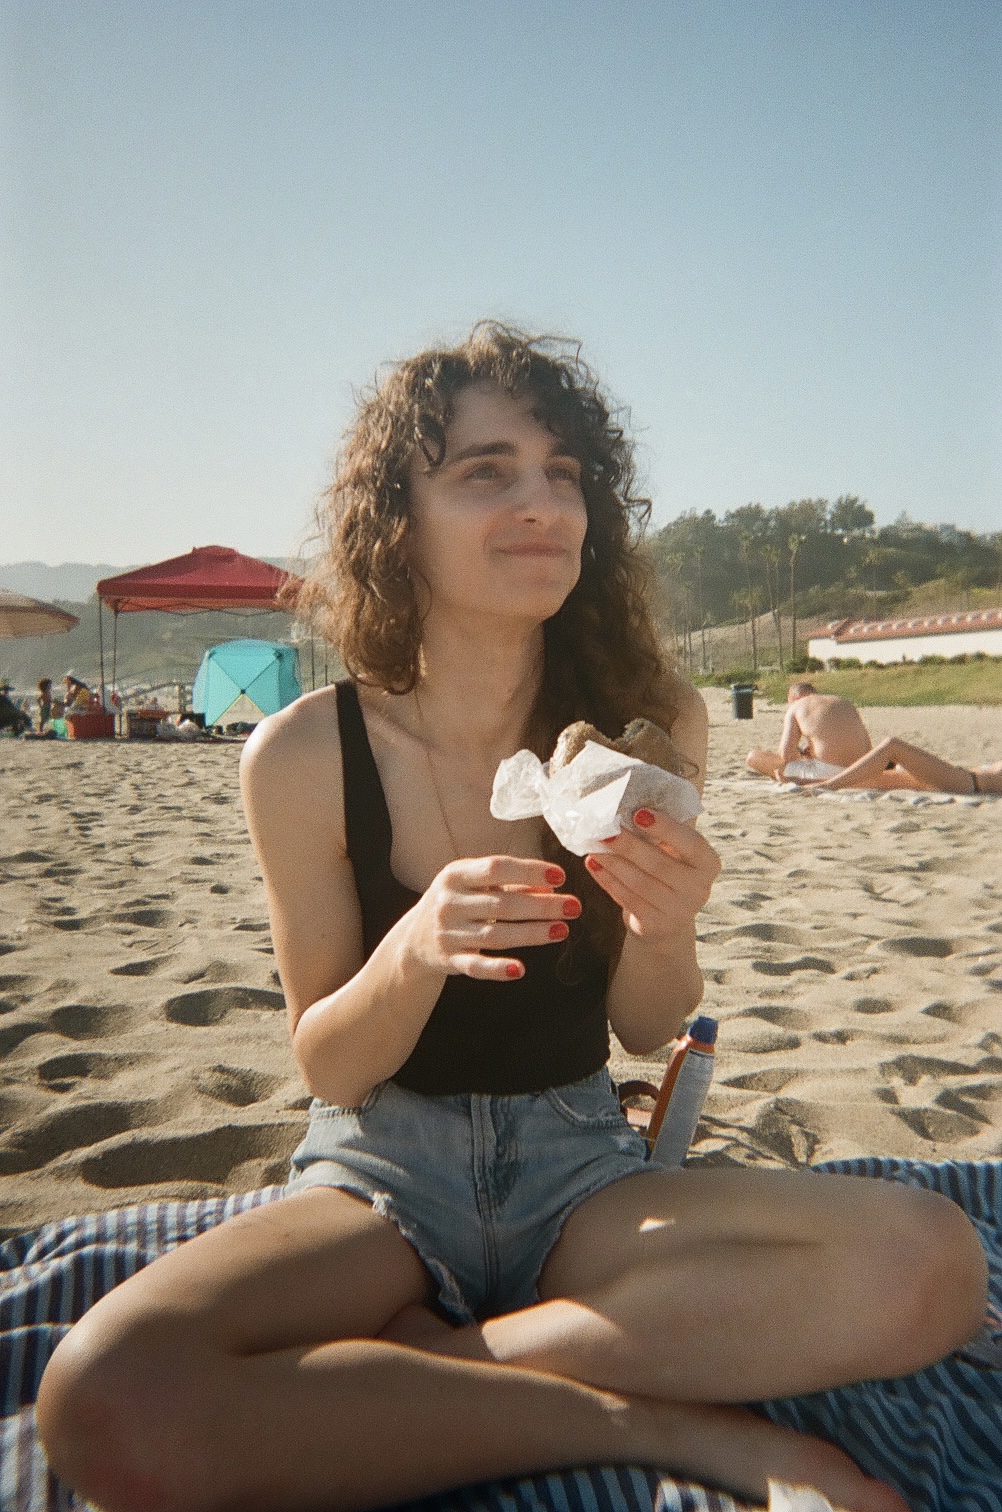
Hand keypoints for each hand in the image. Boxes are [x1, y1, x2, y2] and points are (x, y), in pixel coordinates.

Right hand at [408, 856, 580, 982]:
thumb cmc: (456, 902)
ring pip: (495, 935)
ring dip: (532, 933)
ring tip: (562, 930)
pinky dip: (497, 969)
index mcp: (455, 875)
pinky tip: (519, 970)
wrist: (414, 939)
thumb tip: (551, 887)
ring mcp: (448, 933)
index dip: (529, 871)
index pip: (496, 868)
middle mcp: (449, 902)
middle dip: (541, 905)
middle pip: (501, 903)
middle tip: (573, 906)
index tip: (560, 876)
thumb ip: (511, 884)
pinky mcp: (450, 960)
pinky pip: (476, 966)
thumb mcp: (474, 884)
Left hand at [585, 809, 719, 947]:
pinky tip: (593, 864)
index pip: (691, 843)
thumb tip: (623, 808)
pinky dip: (607, 880)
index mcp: (708, 863)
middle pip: (660, 864)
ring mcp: (679, 911)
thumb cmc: (667, 872)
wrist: (667, 920)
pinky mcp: (656, 925)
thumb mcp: (673, 853)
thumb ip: (659, 834)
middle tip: (604, 829)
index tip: (638, 813)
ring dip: (613, 862)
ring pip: (639, 883)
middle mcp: (699, 889)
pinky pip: (627, 899)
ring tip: (594, 844)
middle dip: (629, 845)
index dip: (666, 828)